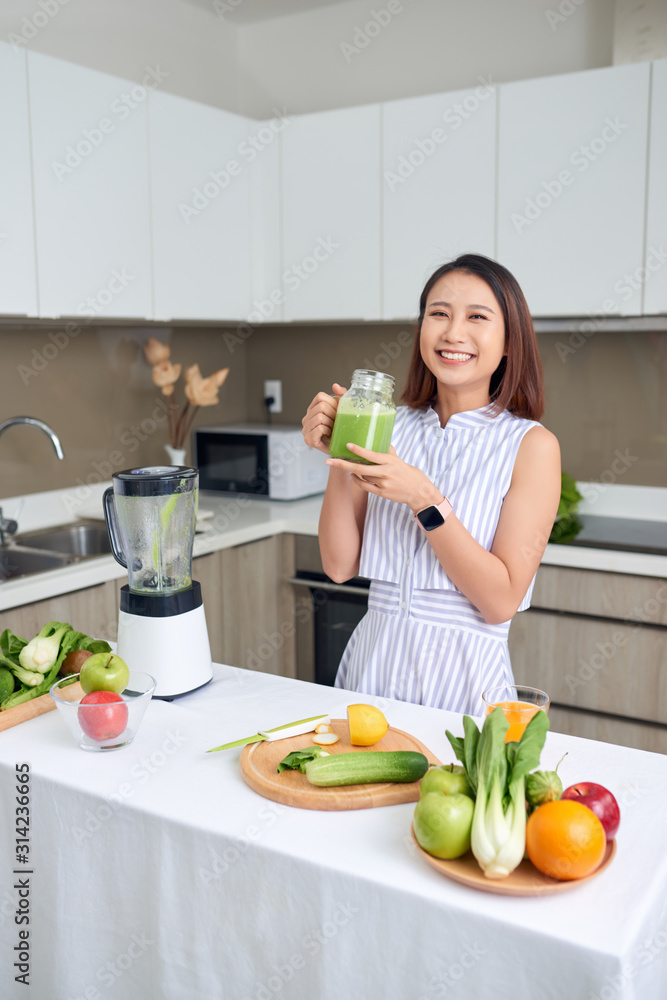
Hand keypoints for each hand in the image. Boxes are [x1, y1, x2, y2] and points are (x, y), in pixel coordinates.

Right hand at [301, 383, 346, 454]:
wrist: (343, 450)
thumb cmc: (342, 430)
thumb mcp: (343, 411)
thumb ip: (341, 396)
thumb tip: (335, 386)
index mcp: (312, 410)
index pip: (320, 397)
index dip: (332, 403)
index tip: (337, 412)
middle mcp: (307, 419)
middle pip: (321, 406)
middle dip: (333, 414)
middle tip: (336, 423)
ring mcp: (306, 430)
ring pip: (320, 417)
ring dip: (331, 423)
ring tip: (333, 430)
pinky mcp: (309, 440)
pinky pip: (319, 428)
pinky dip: (327, 431)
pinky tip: (329, 435)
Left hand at [325, 444, 443, 512]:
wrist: (419, 492)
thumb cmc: (410, 474)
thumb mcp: (400, 460)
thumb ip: (389, 453)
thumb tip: (382, 442)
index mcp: (390, 461)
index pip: (371, 454)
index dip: (358, 450)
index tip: (347, 445)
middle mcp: (385, 472)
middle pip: (360, 468)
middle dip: (343, 464)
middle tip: (329, 461)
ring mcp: (383, 483)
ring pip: (362, 476)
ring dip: (352, 471)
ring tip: (345, 465)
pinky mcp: (382, 493)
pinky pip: (365, 486)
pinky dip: (357, 481)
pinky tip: (353, 477)